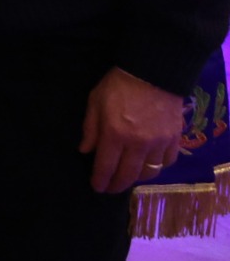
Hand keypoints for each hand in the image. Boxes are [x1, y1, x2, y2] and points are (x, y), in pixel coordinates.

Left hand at [79, 66, 183, 192]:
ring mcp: (158, 142)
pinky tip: (150, 164)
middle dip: (117, 185)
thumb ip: (90, 129)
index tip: (97, 187)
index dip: (101, 180)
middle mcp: (137, 143)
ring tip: (128, 177)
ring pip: (149, 172)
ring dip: (137, 178)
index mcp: (115, 134)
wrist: (152, 72)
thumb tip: (85, 151)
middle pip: (128, 174)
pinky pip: (167, 161)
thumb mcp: (95, 102)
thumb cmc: (117, 85)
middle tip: (111, 188)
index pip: (106, 166)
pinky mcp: (174, 139)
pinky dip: (158, 167)